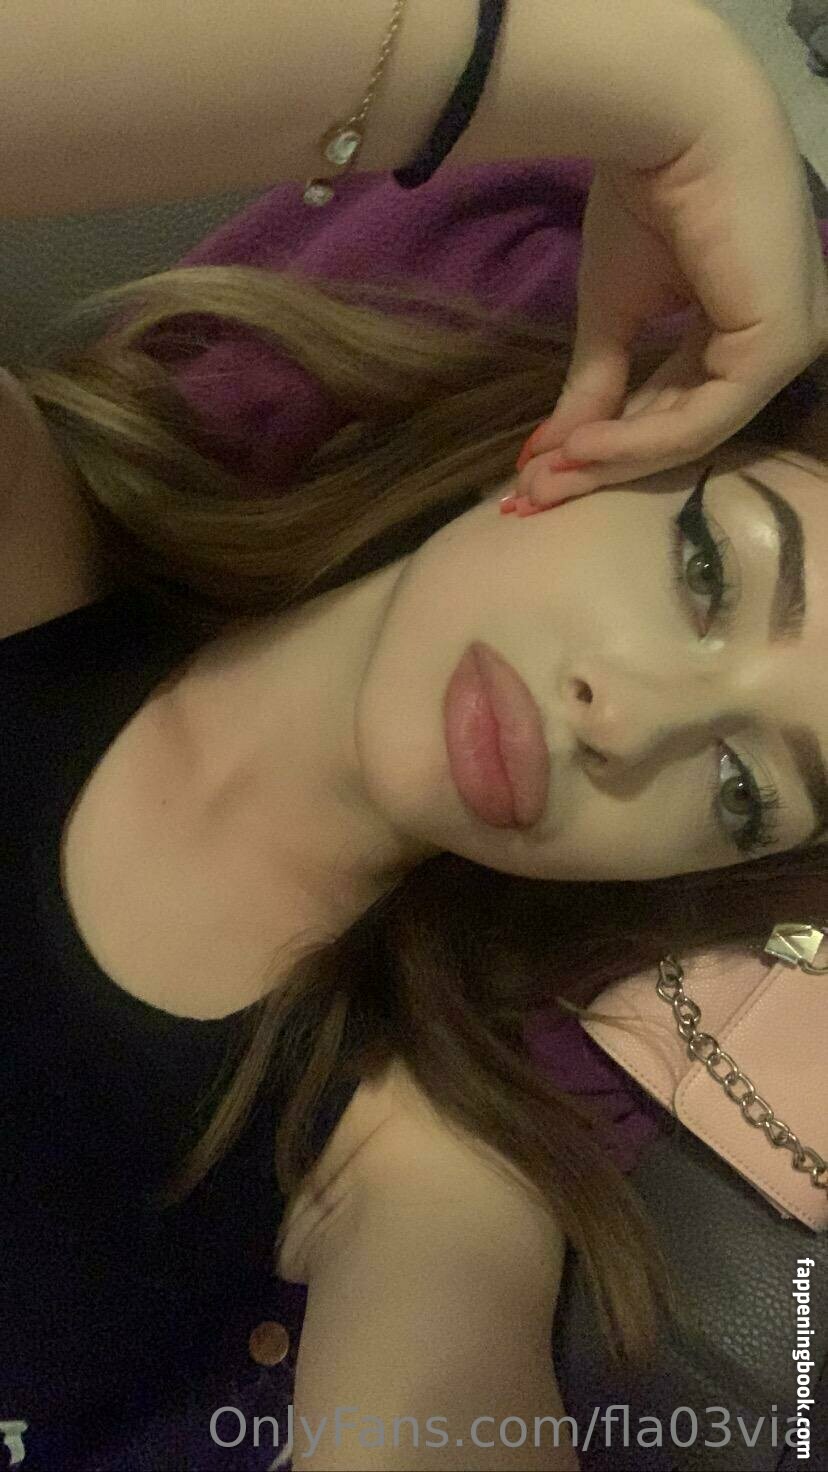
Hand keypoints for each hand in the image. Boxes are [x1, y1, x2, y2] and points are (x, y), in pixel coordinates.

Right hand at [512, 92, 827, 509]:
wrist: (667, 124)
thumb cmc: (644, 197)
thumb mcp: (611, 310)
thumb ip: (597, 383)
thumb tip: (551, 454)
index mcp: (743, 325)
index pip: (676, 402)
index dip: (606, 443)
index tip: (537, 472)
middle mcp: (774, 341)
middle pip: (682, 425)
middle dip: (603, 465)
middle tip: (531, 495)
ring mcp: (785, 346)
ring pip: (693, 433)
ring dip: (613, 462)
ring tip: (545, 477)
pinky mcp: (780, 347)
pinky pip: (704, 418)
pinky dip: (640, 441)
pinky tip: (583, 449)